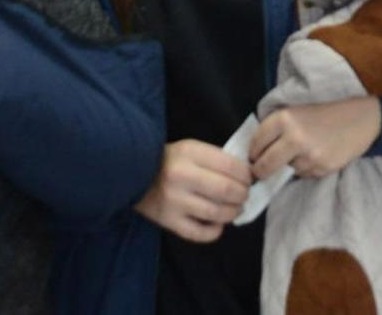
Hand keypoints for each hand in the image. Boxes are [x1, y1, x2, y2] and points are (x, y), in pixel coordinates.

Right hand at [133, 140, 250, 243]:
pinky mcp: (168, 221)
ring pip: (216, 212)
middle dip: (243, 194)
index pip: (230, 165)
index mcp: (189, 153)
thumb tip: (245, 176)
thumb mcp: (191, 149)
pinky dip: (215, 231)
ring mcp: (174, 201)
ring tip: (236, 209)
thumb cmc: (169, 160)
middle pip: (226, 190)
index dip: (246, 175)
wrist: (133, 174)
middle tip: (244, 195)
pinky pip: (199, 233)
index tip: (249, 179)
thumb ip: (216, 159)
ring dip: (233, 212)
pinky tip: (218, 224)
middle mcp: (181, 176)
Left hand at [249, 96, 381, 180]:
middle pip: (263, 166)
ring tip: (302, 151)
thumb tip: (254, 152)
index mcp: (284, 118)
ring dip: (288, 166)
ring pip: (285, 171)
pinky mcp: (321, 168)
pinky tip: (316, 154)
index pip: (255, 143)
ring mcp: (308, 155)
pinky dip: (305, 167)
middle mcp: (294, 137)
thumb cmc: (325, 112)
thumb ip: (275, 128)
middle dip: (260, 170)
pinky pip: (303, 174)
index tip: (254, 156)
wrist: (361, 118)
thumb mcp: (296, 111)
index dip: (252, 152)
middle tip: (261, 170)